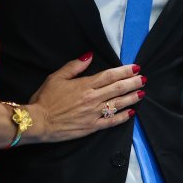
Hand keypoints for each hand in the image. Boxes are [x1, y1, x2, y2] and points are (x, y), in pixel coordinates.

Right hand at [22, 52, 144, 144]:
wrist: (38, 122)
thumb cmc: (46, 99)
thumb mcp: (57, 77)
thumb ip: (74, 66)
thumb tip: (89, 55)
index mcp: (85, 85)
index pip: (110, 76)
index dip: (125, 71)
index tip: (135, 67)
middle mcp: (93, 99)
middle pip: (118, 88)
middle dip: (133, 83)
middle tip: (143, 79)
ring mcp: (94, 114)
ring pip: (118, 104)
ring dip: (132, 98)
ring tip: (142, 92)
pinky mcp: (92, 127)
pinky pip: (111, 122)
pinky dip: (123, 117)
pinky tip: (131, 112)